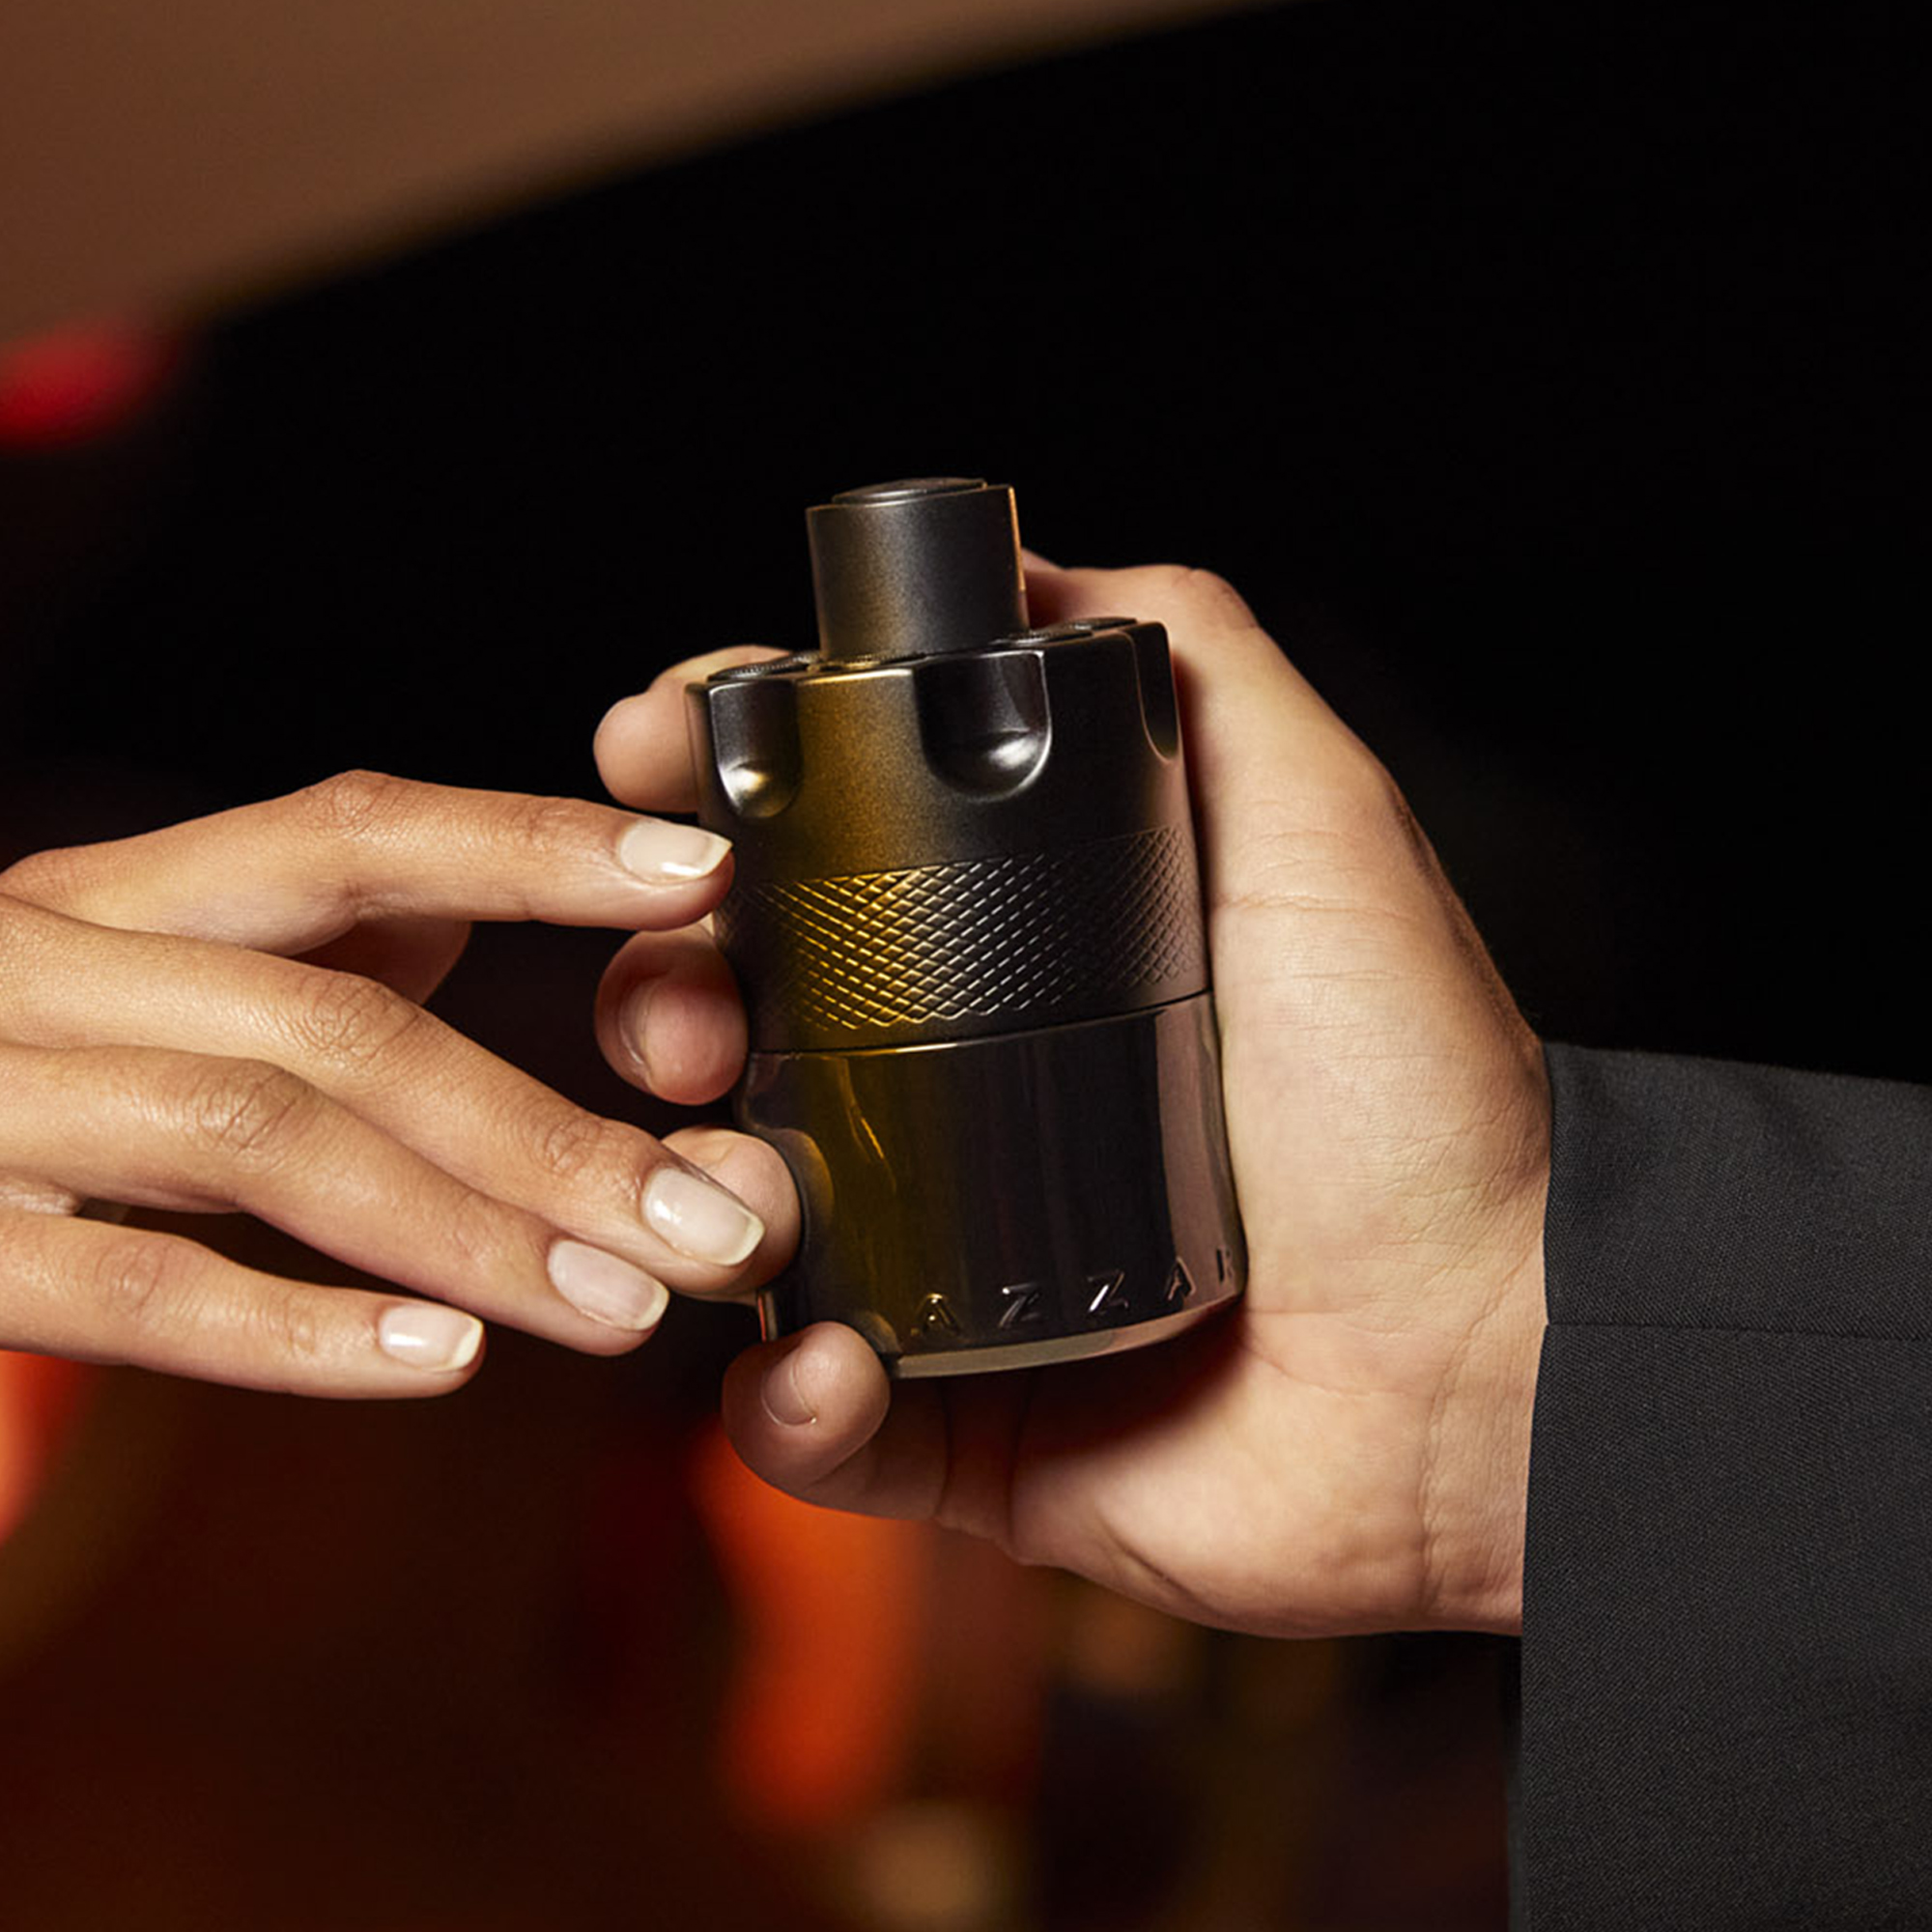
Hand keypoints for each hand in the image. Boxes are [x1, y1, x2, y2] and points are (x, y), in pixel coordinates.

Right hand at [0, 771, 796, 1395]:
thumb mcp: (132, 965)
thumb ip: (289, 939)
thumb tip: (470, 909)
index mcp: (117, 893)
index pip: (349, 831)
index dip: (529, 843)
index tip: (701, 877)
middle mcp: (43, 963)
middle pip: (342, 1022)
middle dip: (552, 1128)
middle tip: (724, 1218)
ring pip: (256, 1140)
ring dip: (465, 1229)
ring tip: (627, 1303)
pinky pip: (119, 1288)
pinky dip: (289, 1329)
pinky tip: (440, 1364)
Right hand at [596, 570, 1546, 1636]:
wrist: (1488, 1359)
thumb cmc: (1417, 1092)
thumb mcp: (1318, 825)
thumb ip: (1196, 672)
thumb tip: (1039, 572)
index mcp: (1023, 964)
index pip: (820, 862)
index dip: (714, 800)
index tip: (651, 752)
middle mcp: (967, 1099)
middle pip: (741, 1023)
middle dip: (663, 991)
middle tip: (684, 1008)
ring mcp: (951, 1263)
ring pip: (737, 1213)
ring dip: (687, 1188)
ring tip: (745, 1189)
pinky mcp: (958, 1424)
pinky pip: (807, 1416)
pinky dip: (782, 1396)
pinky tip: (819, 1357)